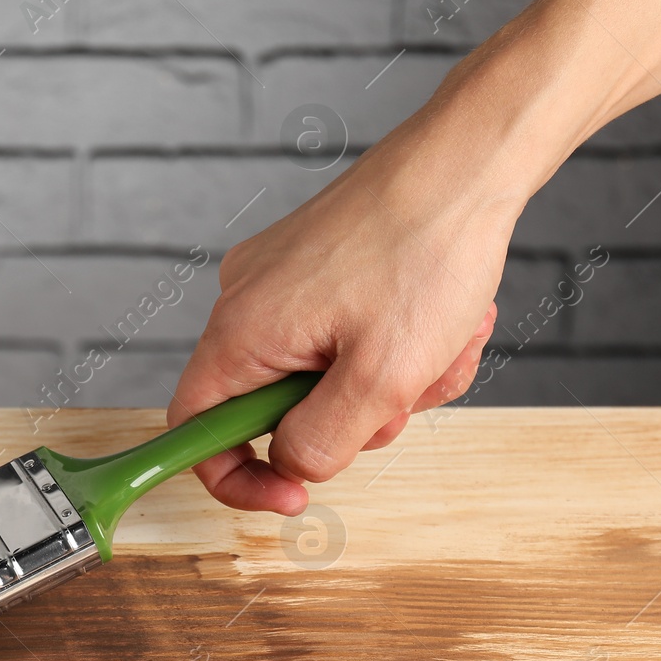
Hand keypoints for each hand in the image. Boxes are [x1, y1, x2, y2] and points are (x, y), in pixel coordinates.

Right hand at [168, 96, 530, 514]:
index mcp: (242, 329)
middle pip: (274, 405)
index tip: (293, 499)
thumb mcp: (381, 378)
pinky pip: (344, 333)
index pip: (195, 427)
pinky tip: (445, 319)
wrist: (466, 162)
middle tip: (408, 398)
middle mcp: (247, 300)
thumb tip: (292, 466)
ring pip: (322, 373)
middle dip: (350, 419)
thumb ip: (322, 442)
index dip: (235, 477)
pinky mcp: (318, 265)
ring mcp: (282, 279)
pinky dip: (395, 342)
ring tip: (444, 344)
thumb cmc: (426, 251)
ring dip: (388, 380)